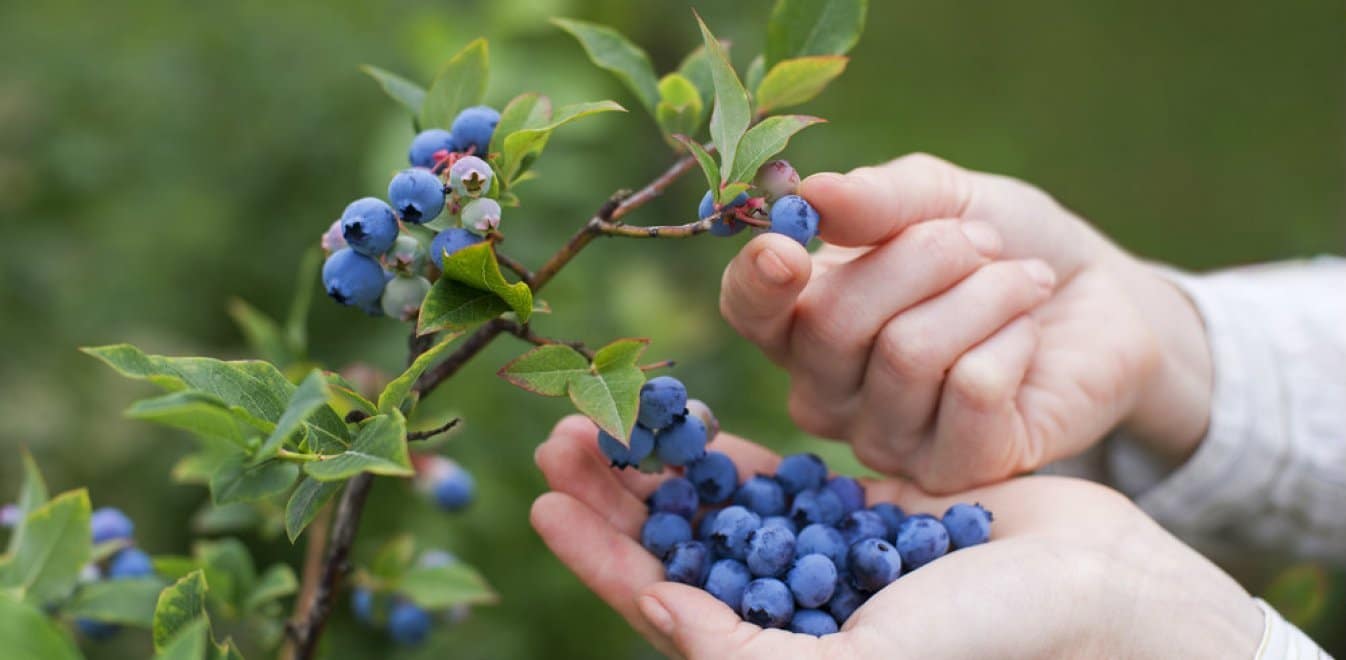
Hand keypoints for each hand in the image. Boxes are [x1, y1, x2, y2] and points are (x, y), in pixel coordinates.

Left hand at [530, 417, 1261, 658]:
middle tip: (559, 435)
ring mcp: (820, 558)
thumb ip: (750, 655)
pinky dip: (728, 449)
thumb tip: (657, 617)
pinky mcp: (857, 514)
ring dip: (658, 464)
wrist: (1098, 594)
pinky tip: (687, 414)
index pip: (658, 603)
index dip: (596, 555)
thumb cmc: (988, 645)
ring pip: (713, 505)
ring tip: (607, 413)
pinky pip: (775, 476)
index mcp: (774, 654)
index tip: (542, 500)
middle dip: (613, 496)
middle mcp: (787, 611)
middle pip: (674, 547)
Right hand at [720, 154, 1212, 491]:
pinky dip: (1013, 339)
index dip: (757, 284)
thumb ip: (878, 199)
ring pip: (908, 354)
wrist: (1100, 299)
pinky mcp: (955, 470)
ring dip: (984, 293)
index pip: (748, 312)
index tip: (788, 248)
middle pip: (834, 323)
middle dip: (923, 257)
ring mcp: (886, 440)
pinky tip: (1028, 336)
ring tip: (1022, 281)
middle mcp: (828, 391)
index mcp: (804, 320)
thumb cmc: (1002, 245)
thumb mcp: (943, 198)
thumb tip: (813, 194)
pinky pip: (971, 390)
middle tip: (982, 242)